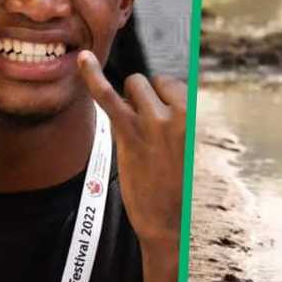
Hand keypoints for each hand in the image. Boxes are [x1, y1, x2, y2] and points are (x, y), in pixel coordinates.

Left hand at [77, 51, 185, 247]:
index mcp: (198, 117)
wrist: (168, 221)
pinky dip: (93, 76)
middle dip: (143, 98)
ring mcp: (154, 122)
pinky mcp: (130, 132)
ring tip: (136, 130)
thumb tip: (159, 90)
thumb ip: (178, 117)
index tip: (160, 122)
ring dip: (130, 101)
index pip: (171, 84)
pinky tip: (83, 60)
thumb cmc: (178, 184)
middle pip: (150, 81)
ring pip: (135, 84)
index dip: (160, 99)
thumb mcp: (191, 145)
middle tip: (146, 132)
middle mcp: (179, 114)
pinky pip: (108, 96)